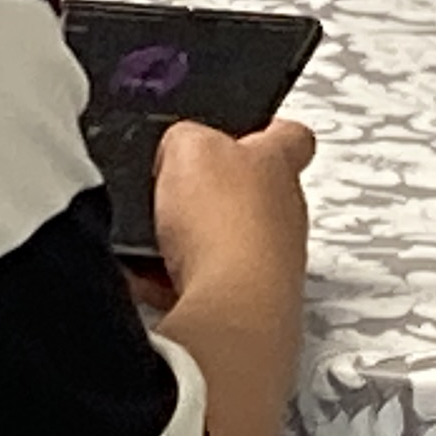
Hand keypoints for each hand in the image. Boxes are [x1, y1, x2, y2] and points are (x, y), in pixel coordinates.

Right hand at [152, 117, 317, 301]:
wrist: (230, 304)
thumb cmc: (227, 224)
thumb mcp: (189, 146)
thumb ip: (187, 136)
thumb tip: (179, 147)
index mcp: (278, 163)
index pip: (288, 135)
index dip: (265, 131)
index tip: (247, 130)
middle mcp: (284, 213)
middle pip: (247, 194)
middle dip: (206, 196)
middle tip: (173, 193)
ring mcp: (270, 261)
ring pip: (218, 243)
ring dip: (184, 244)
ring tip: (153, 244)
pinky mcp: (246, 300)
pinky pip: (198, 284)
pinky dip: (169, 282)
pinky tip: (147, 279)